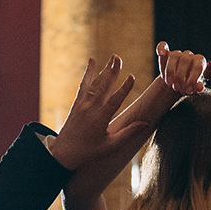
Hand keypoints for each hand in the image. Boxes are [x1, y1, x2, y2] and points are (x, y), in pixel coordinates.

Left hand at [47, 55, 147, 170]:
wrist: (65, 151)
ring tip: (113, 58)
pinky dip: (88, 73)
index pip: (115, 100)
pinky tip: (92, 61)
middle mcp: (90, 109)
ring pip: (95, 83)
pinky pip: (84, 85)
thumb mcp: (111, 145)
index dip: (124, 88)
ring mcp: (82, 104)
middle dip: (112, 72)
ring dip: (104, 69)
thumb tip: (145, 123)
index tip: (132, 77)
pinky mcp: (77, 103)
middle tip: (119, 59)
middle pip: (104, 86)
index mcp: (100, 119)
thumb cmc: (90, 150)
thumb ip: (128, 132)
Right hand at [154, 41, 206, 96]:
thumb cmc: (187, 86)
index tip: (188, 89)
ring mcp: (178, 53)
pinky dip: (161, 48)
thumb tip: (200, 87)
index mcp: (200, 61)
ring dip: (170, 71)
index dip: (193, 79)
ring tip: (169, 83)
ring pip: (174, 56)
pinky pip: (163, 46)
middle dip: (180, 75)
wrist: (176, 85)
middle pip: (185, 60)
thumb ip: (197, 88)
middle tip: (177, 88)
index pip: (198, 66)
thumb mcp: (193, 89)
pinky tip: (161, 52)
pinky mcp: (166, 53)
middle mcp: (189, 55)